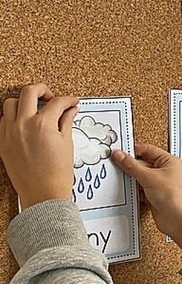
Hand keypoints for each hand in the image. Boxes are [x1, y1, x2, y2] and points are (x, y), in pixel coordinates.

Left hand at [0, 84, 78, 209]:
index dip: (69, 100)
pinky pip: (2, 120)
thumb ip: (66, 122)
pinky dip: (12, 117)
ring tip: (35, 109)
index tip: (72, 102)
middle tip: (51, 97)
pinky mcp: (2, 142)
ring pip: (10, 103)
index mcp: (42, 125)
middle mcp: (23, 125)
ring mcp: (9, 133)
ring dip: (23, 102)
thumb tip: (70, 110)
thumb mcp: (67, 143)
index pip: (58, 102)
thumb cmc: (56, 174)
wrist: (43, 194)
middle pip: (29, 92)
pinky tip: (24, 123)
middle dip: (43, 90)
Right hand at [111, 144, 181, 257]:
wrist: (177, 219)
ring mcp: (159, 184)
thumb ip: (132, 166)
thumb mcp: (149, 177)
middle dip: (130, 167)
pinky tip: (127, 192)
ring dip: (131, 180)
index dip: (133, 151)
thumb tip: (120, 155)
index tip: (119, 153)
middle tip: (116, 167)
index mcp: (168, 161)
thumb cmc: (174, 197)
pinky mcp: (154, 195)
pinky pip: (139, 189)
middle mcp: (165, 171)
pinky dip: (133, 191)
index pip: (147, 150)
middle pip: (142, 164)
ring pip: (139, 177)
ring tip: (121, 180)